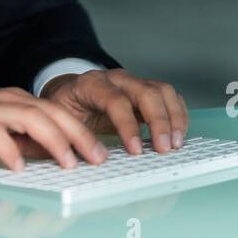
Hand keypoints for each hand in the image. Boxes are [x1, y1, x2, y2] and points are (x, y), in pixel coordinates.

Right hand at [0, 88, 109, 171]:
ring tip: (68, 162)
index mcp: (15, 102)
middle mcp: (5, 101)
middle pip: (50, 112)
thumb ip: (23, 139)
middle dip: (78, 135)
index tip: (100, 151)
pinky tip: (19, 165)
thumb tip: (54, 154)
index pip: (56, 112)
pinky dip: (8, 149)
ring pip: (29, 118)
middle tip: (97, 157)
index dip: (81, 131)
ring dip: (53, 140)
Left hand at [40, 69, 187, 154]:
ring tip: (176, 143)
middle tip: (164, 148)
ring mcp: (133, 82)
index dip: (128, 125)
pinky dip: (178, 114)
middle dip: (159, 121)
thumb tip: (86, 158)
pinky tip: (178, 134)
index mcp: (91, 85)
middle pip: (146, 92)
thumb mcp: (59, 118)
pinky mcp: (145, 91)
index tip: (135, 150)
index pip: (115, 100)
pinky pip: (168, 96)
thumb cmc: (65, 105)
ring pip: (162, 91)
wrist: (69, 89)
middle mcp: (116, 79)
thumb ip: (71, 135)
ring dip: (173, 117)